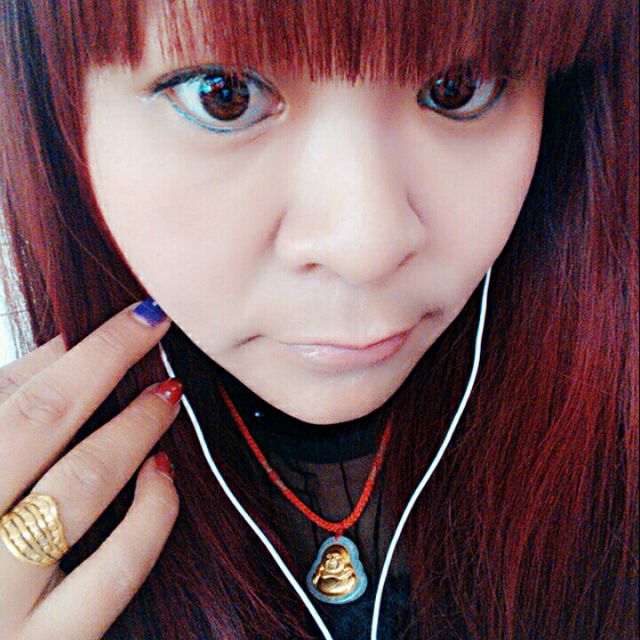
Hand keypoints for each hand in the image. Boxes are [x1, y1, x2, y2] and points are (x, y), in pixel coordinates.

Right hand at [0, 300, 181, 639]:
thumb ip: (4, 403)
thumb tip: (61, 348)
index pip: (20, 395)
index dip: (91, 349)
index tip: (141, 317)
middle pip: (41, 423)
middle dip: (109, 363)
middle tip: (156, 332)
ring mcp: (0, 596)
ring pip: (79, 488)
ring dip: (134, 429)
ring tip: (167, 396)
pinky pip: (116, 570)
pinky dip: (152, 513)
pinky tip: (163, 475)